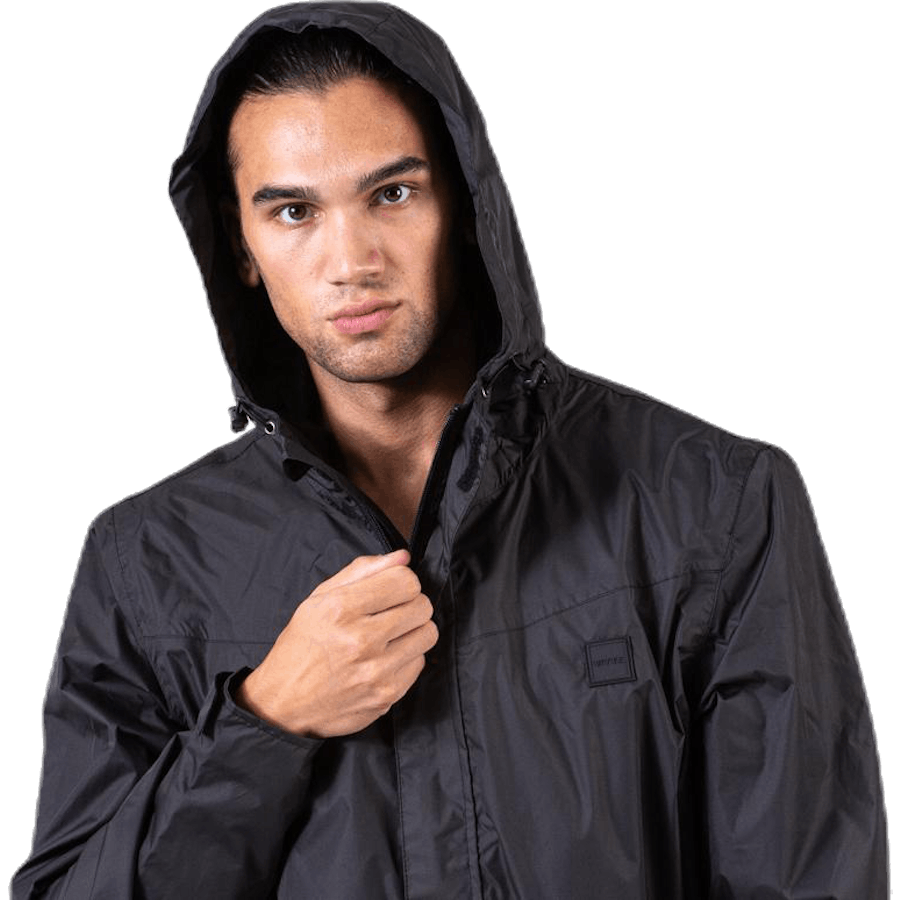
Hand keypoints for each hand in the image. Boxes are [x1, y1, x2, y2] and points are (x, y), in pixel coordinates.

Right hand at [235, 549, 437, 737]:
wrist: (284, 703)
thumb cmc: (302, 646)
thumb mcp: (319, 599)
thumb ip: (362, 571)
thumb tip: (403, 557)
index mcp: (341, 609)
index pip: (405, 581)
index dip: (401, 580)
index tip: (391, 588)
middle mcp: (360, 640)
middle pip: (422, 606)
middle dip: (410, 603)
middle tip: (391, 612)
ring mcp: (376, 672)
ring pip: (428, 633)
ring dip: (413, 630)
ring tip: (390, 634)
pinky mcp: (387, 695)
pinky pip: (420, 662)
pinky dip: (406, 657)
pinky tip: (384, 658)